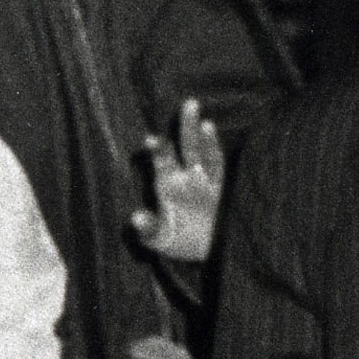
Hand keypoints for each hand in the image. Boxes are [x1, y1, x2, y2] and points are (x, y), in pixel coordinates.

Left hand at [130, 98, 224, 261]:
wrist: (208, 256)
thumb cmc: (180, 242)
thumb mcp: (160, 240)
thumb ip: (148, 229)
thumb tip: (136, 218)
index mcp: (168, 183)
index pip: (162, 159)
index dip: (158, 148)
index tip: (150, 139)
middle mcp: (187, 176)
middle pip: (186, 145)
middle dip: (186, 125)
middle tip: (189, 103)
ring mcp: (206, 180)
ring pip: (205, 152)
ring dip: (204, 136)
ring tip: (205, 121)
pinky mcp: (223, 189)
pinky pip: (220, 167)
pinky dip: (215, 151)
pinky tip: (214, 133)